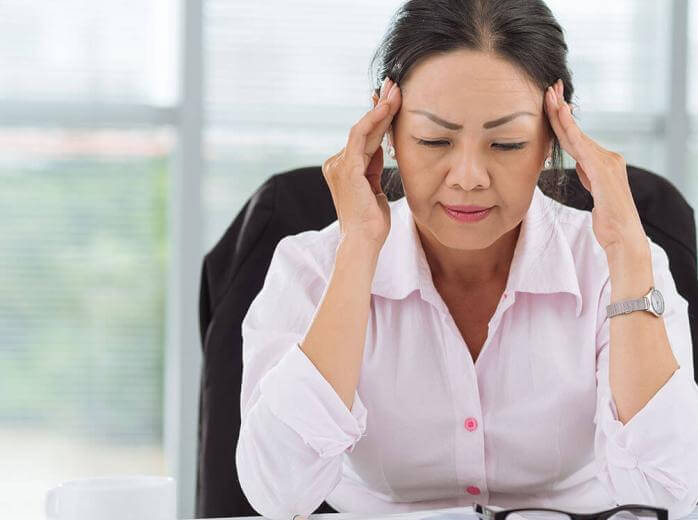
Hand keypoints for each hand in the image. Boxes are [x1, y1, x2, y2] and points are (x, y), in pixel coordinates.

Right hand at [322, 76, 401, 246]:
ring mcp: (339, 164)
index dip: (378, 116)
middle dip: (380, 105)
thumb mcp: (374, 189)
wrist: (363, 242)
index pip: (364, 137)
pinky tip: (388, 106)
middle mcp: (336, 163)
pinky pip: (361, 137)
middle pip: (363, 129)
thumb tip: (380, 149)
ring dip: (381, 108)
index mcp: (344, 168)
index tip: (391, 98)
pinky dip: (374, 120)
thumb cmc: (371, 223)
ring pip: (363, 129)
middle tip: (394, 83)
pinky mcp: (346, 168)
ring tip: (396, 89)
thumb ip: (372, 168)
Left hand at [544, 79, 647, 256]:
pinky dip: (569, 130)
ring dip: (561, 114)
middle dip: (561, 108)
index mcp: (603, 161)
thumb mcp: (594, 191)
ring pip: (576, 135)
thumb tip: (580, 163)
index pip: (576, 137)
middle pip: (575, 131)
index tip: (551, 102)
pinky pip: (580, 147)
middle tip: (549, 87)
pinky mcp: (602, 171)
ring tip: (549, 96)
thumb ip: (588, 174)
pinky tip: (559, 116)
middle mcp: (607, 157)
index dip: (562, 120)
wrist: (623, 237)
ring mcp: (607, 162)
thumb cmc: (609, 219)